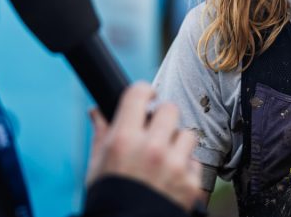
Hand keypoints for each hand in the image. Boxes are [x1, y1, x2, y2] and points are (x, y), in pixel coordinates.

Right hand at [85, 82, 202, 211]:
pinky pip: (194, 161)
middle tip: (156, 129)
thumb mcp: (98, 165)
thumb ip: (102, 133)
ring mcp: (174, 166)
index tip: (147, 96)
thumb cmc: (108, 197)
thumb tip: (96, 110)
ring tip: (164, 157)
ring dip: (177, 142)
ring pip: (187, 134)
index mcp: (124, 140)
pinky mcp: (191, 183)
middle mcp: (151, 149)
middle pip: (170, 109)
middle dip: (163, 117)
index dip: (144, 91)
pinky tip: (171, 177)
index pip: (139, 94)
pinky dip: (185, 167)